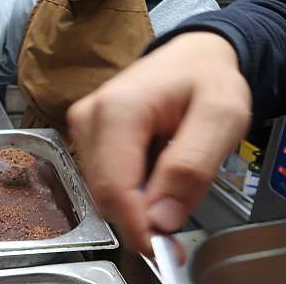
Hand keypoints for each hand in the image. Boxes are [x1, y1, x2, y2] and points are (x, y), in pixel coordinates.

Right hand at [67, 32, 251, 255]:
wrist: (189, 55)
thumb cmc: (205, 78)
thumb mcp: (221, 118)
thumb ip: (190, 167)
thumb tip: (159, 218)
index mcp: (117, 110)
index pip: (113, 186)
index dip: (136, 225)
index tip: (163, 248)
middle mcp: (88, 116)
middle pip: (103, 192)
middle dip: (139, 214)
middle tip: (179, 211)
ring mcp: (82, 123)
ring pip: (101, 189)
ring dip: (136, 199)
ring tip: (169, 174)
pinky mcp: (84, 131)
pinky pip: (102, 176)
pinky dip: (129, 185)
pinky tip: (151, 165)